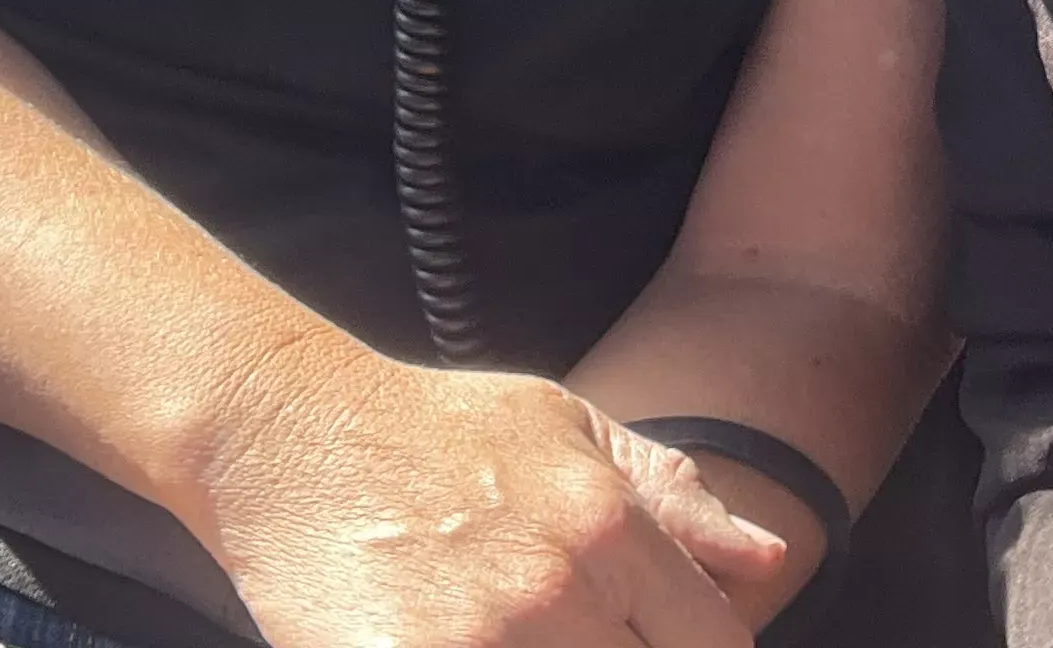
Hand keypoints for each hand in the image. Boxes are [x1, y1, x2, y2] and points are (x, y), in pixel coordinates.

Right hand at [195, 351, 790, 647]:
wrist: (282, 430)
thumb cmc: (427, 430)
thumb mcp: (560, 426)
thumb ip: (669, 495)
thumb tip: (770, 557)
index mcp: (605, 524)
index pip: (712, 646)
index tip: (657, 647)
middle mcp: (555, 588)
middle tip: (579, 639)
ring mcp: (478, 641)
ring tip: (515, 637)